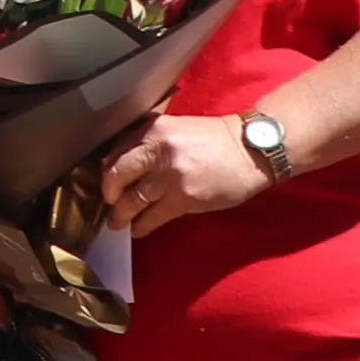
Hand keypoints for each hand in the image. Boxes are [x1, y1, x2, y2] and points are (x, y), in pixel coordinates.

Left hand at [101, 113, 276, 236]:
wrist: (252, 150)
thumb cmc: (215, 141)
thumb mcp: (176, 130)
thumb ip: (150, 144)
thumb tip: (124, 168)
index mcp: (152, 129)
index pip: (116, 153)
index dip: (107, 173)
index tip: (107, 184)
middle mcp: (156, 149)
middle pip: (117, 175)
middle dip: (109, 194)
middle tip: (109, 204)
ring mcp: (170, 175)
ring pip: (133, 200)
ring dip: (122, 215)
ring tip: (118, 223)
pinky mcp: (184, 197)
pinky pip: (154, 216)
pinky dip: (143, 226)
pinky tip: (138, 230)